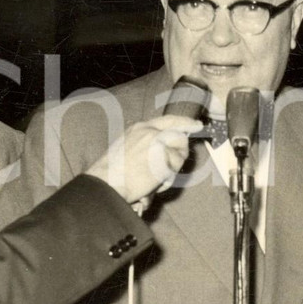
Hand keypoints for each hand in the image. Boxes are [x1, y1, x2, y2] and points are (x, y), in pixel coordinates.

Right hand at [85, 115, 201, 203]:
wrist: (105, 183)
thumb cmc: (111, 173)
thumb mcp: (126, 147)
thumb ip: (145, 143)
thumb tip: (165, 149)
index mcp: (139, 128)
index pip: (169, 120)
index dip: (186, 123)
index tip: (197, 125)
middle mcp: (150, 131)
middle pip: (180, 137)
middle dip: (180, 153)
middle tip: (172, 167)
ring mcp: (157, 143)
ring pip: (180, 154)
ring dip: (173, 169)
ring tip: (155, 178)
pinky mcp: (163, 157)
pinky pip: (175, 170)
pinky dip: (167, 180)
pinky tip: (153, 183)